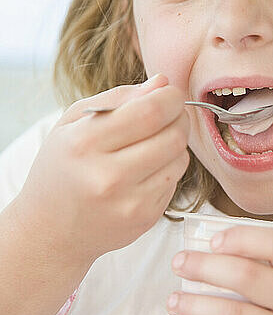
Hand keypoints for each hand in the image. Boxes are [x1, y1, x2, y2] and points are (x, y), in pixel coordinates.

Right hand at [13, 74, 189, 267]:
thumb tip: (163, 83)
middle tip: (169, 115)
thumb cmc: (61, 169)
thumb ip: (118, 98)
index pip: (150, 112)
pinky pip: (175, 181)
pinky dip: (168, 169)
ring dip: (175, 144)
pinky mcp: (145, 219)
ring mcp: (129, 203)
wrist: (50, 231)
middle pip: (173, 136)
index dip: (170, 97)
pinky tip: (146, 170)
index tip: (170, 94)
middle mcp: (108, 177)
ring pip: (180, 159)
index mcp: (84, 144)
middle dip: (179, 118)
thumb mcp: (73, 123)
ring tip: (152, 144)